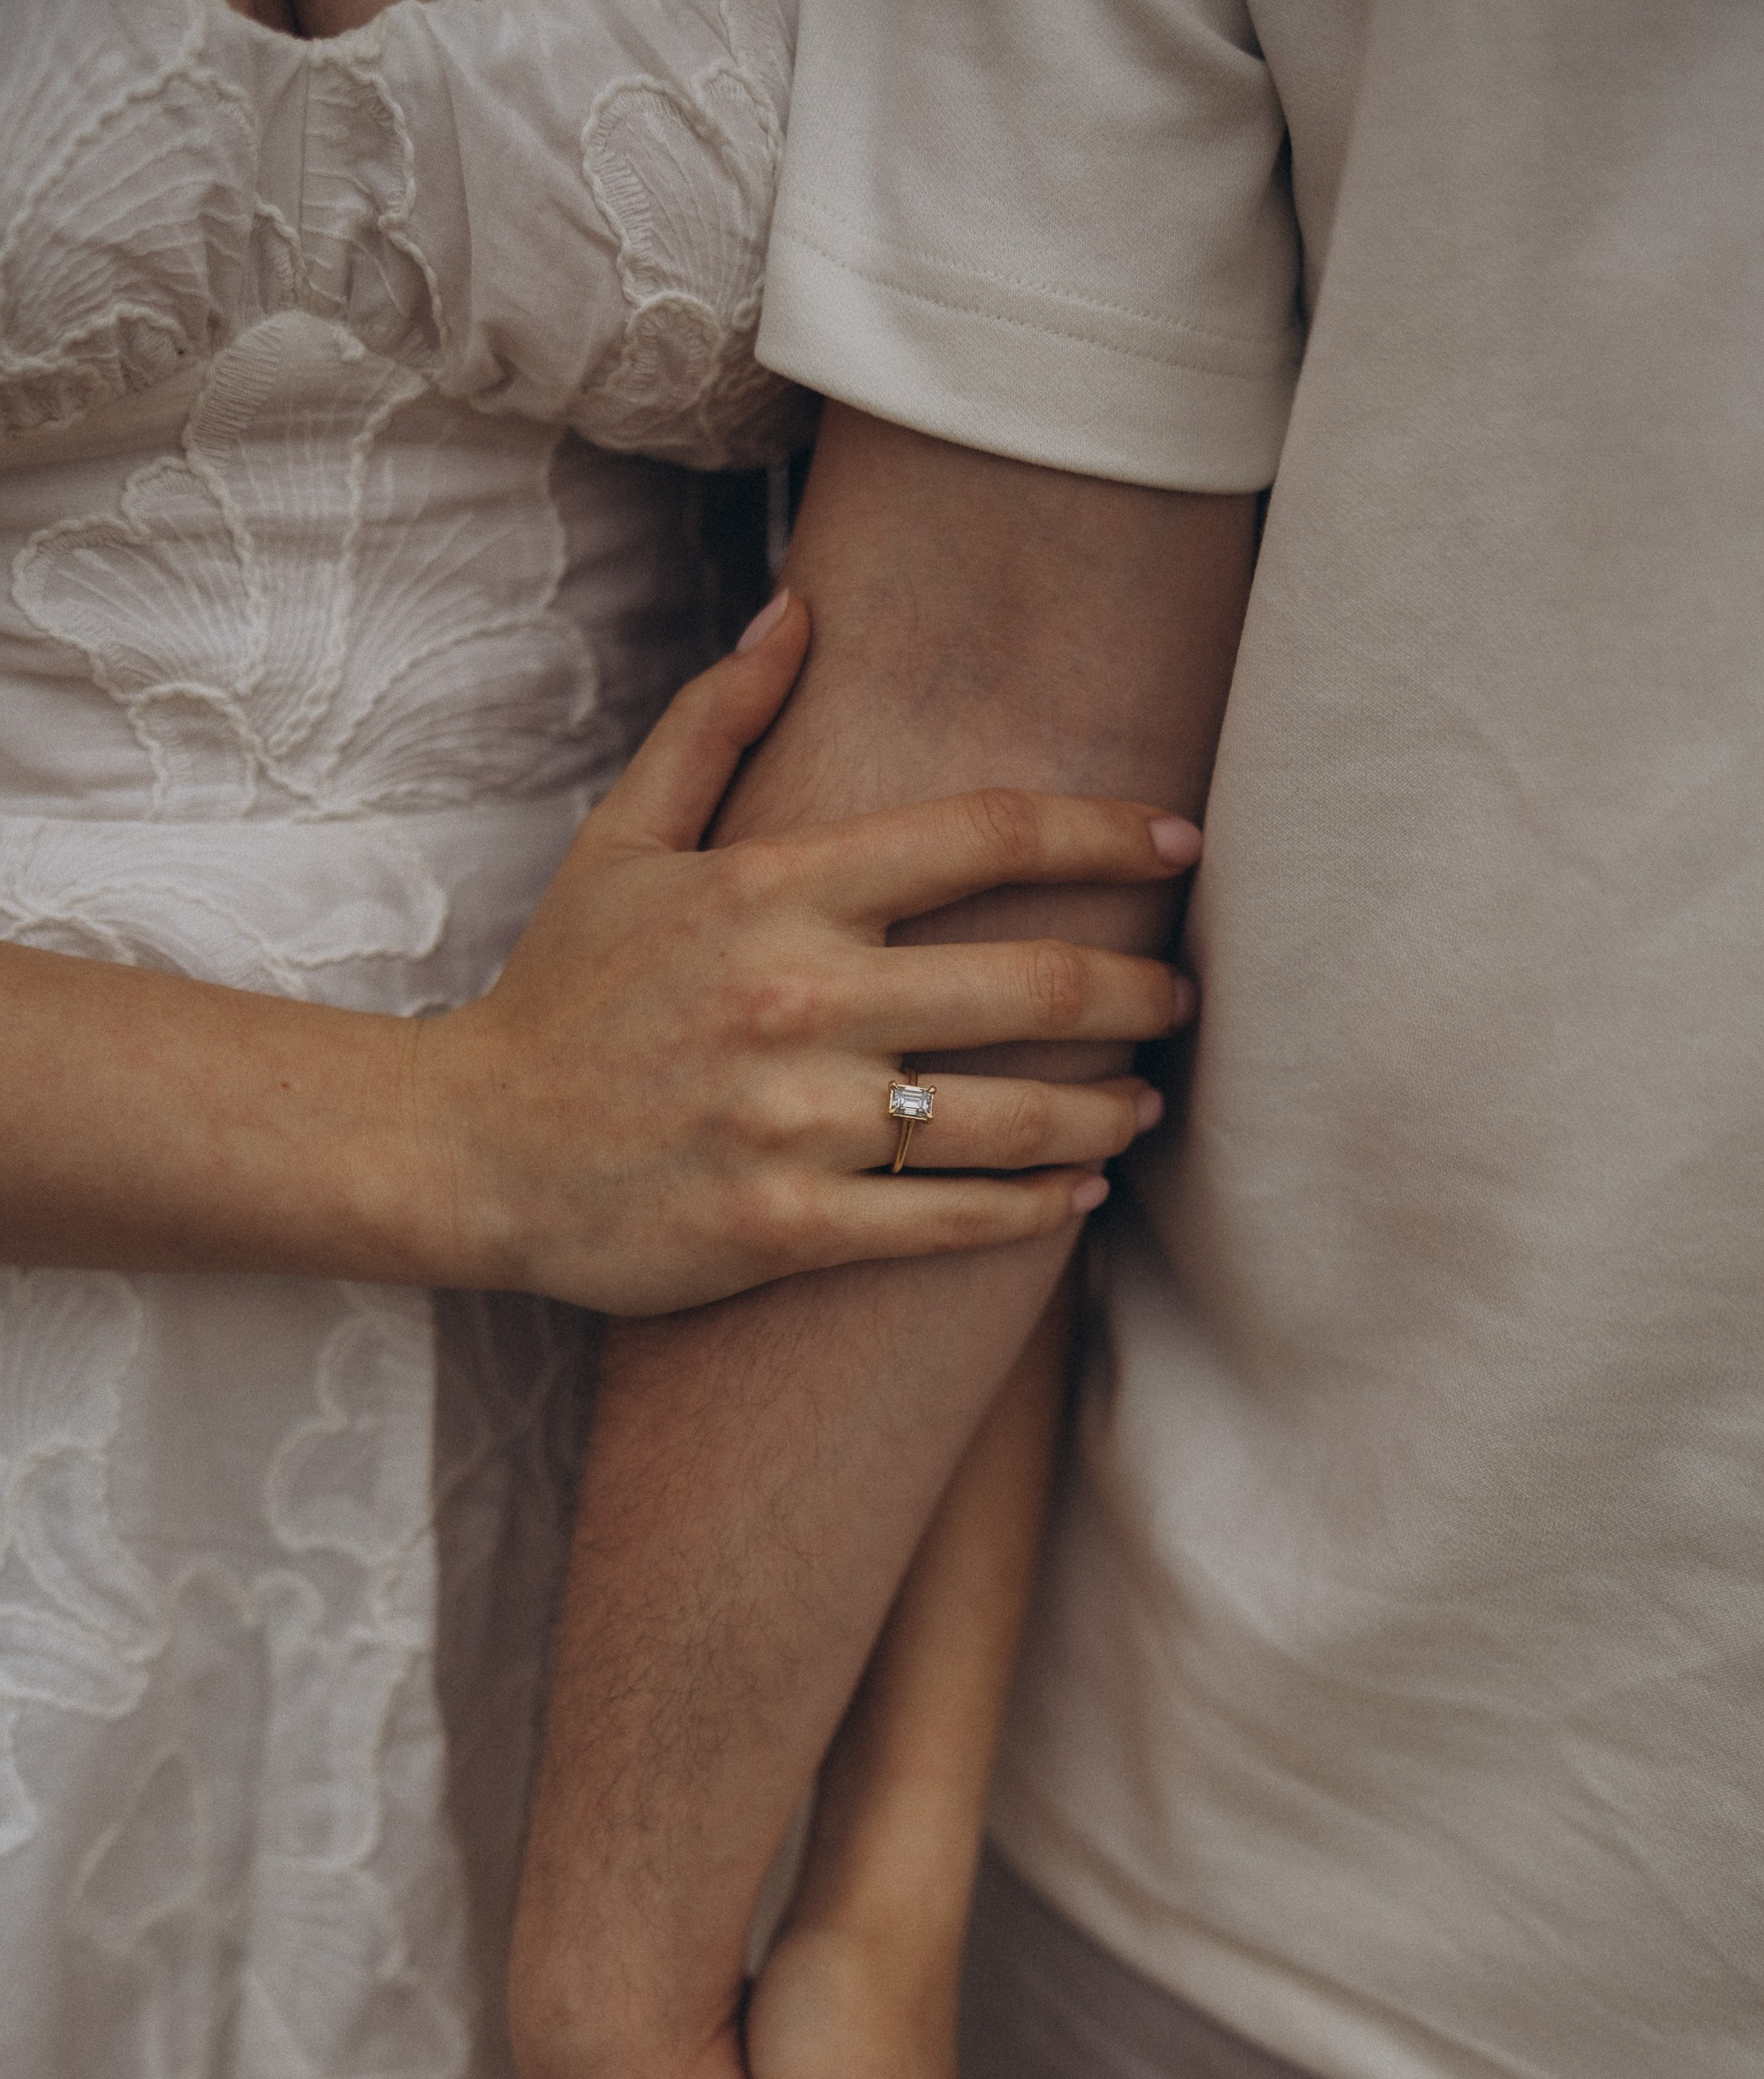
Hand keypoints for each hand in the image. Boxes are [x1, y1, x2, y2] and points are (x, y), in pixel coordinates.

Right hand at [413, 591, 1195, 1313]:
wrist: (470, 1151)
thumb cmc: (561, 995)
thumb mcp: (621, 842)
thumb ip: (717, 723)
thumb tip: (798, 609)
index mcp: (776, 891)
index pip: (985, 835)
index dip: (1106, 832)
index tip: (1179, 843)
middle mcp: (800, 999)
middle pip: (1034, 984)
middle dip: (1138, 992)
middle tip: (1181, 999)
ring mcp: (794, 1121)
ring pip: (1010, 1115)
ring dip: (1104, 1111)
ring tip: (1142, 1104)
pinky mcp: (784, 1228)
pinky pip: (948, 1219)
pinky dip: (1033, 1210)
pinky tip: (1078, 1195)